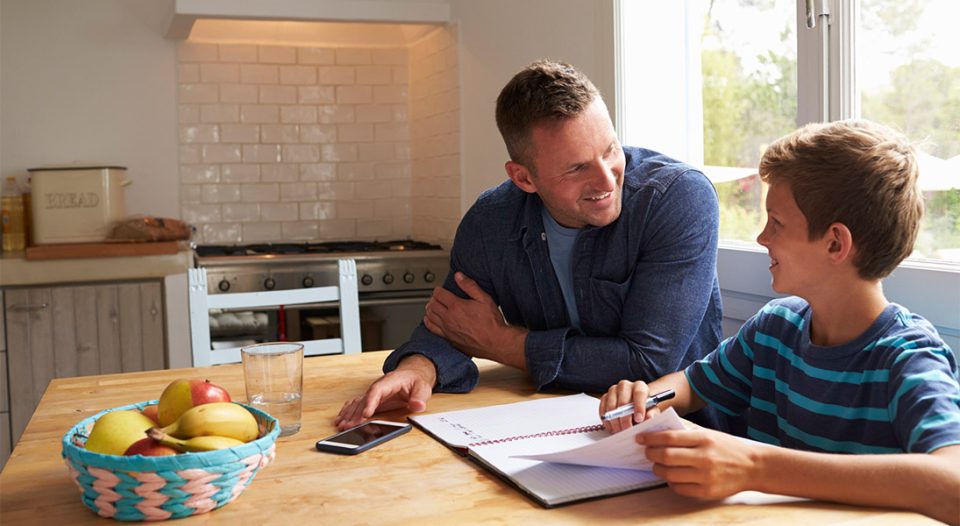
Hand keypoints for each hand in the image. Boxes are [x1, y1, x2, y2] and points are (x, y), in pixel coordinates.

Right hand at [334, 355, 435, 430]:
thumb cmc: (415, 381)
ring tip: (341, 426)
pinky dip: (348, 412)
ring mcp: (373, 394)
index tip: (365, 414)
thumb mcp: (422, 388)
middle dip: (355, 414)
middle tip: (349, 427)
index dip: (370, 403)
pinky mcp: (371, 400)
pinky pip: (356, 405)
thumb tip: (418, 405)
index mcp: (389, 382)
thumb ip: (419, 397)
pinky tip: (341, 420)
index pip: (377, 391)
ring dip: (348, 414)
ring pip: (357, 403)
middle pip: (364, 400)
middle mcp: (377, 387)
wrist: (412, 375)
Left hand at [423, 272, 526, 366]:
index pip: (439, 294)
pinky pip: (432, 329)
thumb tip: (459, 276)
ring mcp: (447, 329)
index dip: (438, 290)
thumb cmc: (492, 322)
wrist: (495, 342)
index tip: (441, 290)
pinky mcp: (448, 339)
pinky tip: (430, 320)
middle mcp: (449, 318)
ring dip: (429, 309)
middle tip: (437, 297)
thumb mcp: (484, 299)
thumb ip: (470, 286)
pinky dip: (428, 322)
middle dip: (433, 298)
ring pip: (430, 316)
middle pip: (432, 304)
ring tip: (432, 306)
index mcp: (456, 306)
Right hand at [600, 380, 659, 433]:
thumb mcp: (652, 410)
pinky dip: (607, 421)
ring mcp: (613, 390)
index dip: (639, 406)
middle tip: (627, 430)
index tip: (639, 419)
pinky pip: (603, 410)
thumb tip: (649, 417)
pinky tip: (613, 428)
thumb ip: (652, 413)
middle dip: (625, 419)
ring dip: (615, 422)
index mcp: (639, 386)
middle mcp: (625, 385)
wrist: (634, 404)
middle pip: (623, 402)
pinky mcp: (604, 397)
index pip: (639, 393)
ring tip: (620, 431)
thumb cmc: (644, 407)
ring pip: (611, 407)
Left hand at [638, 428, 759, 498]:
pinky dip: (670, 482)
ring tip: (657, 465)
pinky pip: (679, 488)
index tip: (640, 438)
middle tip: (647, 452)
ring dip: (658, 469)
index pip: (669, 437)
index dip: (650, 438)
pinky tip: (671, 476)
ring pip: (669, 474)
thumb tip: (659, 430)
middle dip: (651, 454)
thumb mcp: (709, 433)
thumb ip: (686, 432)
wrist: (753, 467)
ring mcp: (705, 476)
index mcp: (704, 439)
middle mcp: (704, 457)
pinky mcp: (706, 491)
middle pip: (666, 457)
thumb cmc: (728, 448)